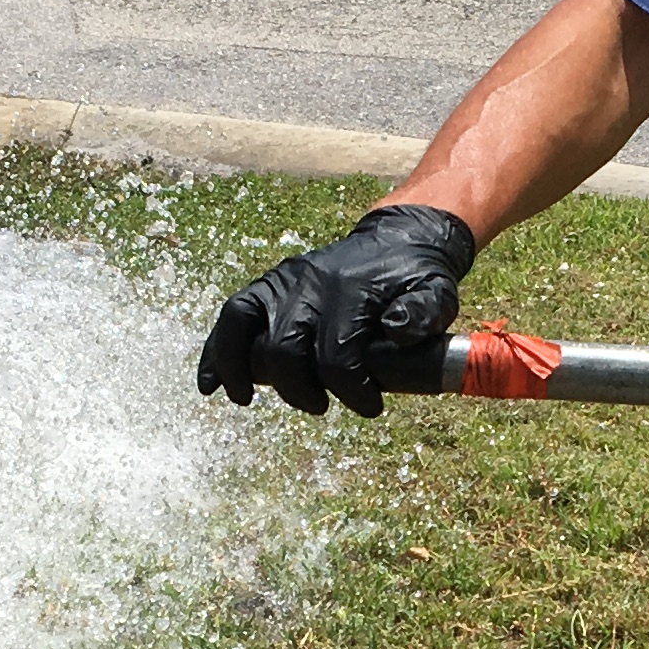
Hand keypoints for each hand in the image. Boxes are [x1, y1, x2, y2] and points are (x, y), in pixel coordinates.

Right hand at [195, 204, 477, 416]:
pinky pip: (233, 317)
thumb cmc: (418, 278)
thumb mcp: (437, 294)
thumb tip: (395, 330)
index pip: (336, 356)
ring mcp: (283, 283)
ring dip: (241, 370)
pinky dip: (217, 351)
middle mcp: (309, 284)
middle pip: (284, 349)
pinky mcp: (269, 287)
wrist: (399, 241)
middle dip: (300, 389)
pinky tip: (210, 384)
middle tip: (322, 405)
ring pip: (244, 328)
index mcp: (350, 292)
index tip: (369, 407)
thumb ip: (423, 315)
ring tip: (244, 400)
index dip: (351, 391)